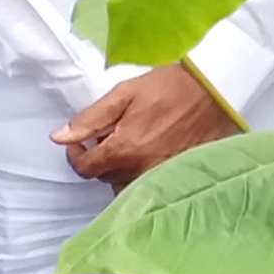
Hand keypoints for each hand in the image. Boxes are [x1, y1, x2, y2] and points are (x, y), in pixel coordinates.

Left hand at [53, 66, 237, 184]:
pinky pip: (148, 185)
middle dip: (99, 160)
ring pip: (126, 186)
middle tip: (106, 136)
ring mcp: (160, 177)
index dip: (75, 154)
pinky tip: (147, 154)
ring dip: (119, 171)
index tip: (81, 140)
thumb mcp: (124, 94)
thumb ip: (90, 119)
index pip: (84, 168)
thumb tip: (59, 137)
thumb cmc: (169, 86)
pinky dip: (140, 175)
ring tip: (127, 147)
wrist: (215, 90)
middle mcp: (140, 171)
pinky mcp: (177, 176)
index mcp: (123, 151)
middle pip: (104, 178)